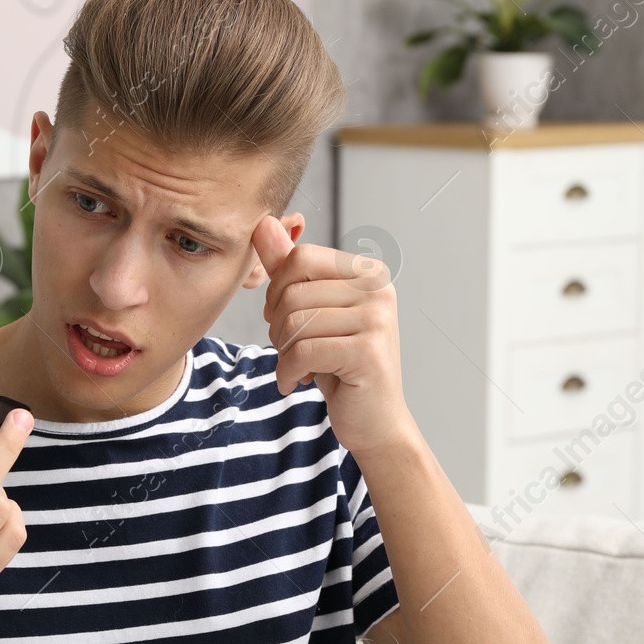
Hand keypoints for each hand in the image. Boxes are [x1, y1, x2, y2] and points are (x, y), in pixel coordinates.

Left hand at [253, 215, 414, 454]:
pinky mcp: (368, 352)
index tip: (282, 320)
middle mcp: (379, 289)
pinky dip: (289, 371)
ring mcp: (378, 319)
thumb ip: (288, 269)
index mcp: (368, 272)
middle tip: (290, 351)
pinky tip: (297, 382)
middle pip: (293, 292)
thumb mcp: (312, 313)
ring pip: (295, 322)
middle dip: (278, 326)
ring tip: (297, 367)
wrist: (374, 421)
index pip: (301, 258)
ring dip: (283, 351)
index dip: (277, 290)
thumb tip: (265, 223)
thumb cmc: (341, 366)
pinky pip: (304, 351)